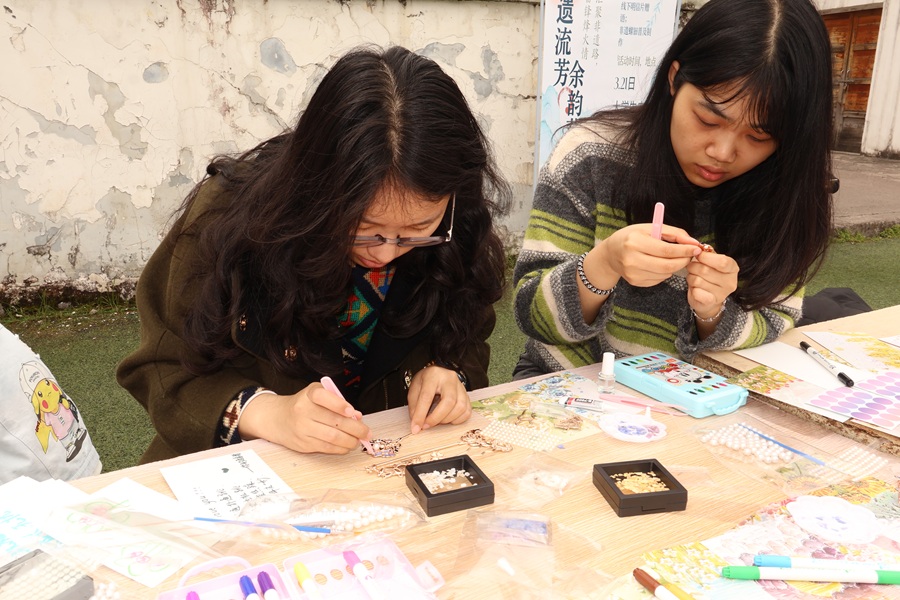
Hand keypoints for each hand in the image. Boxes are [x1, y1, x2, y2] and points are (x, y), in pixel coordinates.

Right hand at [237, 382, 369, 453]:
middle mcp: (303, 410)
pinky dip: (341, 448)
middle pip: (334, 421)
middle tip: (367, 432)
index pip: (323, 396)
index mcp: (309, 394)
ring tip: (359, 440)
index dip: (339, 404)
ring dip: (350, 441)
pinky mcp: (303, 444)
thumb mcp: (318, 394)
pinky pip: (326, 448)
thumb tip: (357, 416)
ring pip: (332, 437)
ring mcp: (302, 428)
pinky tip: (347, 445)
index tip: (352, 411)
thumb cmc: (304, 404)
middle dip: (355, 428)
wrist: (278, 418)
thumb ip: (337, 402)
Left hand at [406, 365, 470, 433]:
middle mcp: (450, 378)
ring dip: (447, 419)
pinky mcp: (467, 395)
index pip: (427, 396)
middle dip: (437, 418)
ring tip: (437, 420)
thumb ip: (414, 406)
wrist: (438, 374)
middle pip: (449, 401)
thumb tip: (417, 424)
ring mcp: (461, 387)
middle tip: (427, 425)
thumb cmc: (425, 382)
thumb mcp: (414, 390)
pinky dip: (457, 420)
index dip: (420, 414)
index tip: (416, 428)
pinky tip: (448, 419)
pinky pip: (467, 411)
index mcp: (433, 375)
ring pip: (460, 407)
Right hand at [595, 224, 701, 287]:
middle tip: (690, 256)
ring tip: (670, 257)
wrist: (611, 253)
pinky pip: (658, 279)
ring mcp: (632, 273)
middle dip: (683, 261)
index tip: (696, 248)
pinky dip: (664, 272)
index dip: (684, 251)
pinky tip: (657, 264)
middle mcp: (632, 259)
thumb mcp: (650, 228)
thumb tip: (693, 243)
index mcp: (635, 242)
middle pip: (667, 266)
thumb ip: (673, 233)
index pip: (666, 250)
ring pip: (665, 274)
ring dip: (674, 266)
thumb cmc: (632, 237)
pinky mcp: (634, 282)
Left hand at [685, 250, 738, 317]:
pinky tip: (695, 288)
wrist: (708, 300)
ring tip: (694, 278)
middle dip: (693, 267)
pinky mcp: (711, 302)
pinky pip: (696, 292)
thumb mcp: (711, 263)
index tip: (697, 255)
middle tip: (691, 267)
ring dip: (691, 278)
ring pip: (697, 280)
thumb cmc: (709, 277)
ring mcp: (722, 293)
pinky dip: (692, 289)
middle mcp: (730, 282)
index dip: (706, 257)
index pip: (722, 261)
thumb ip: (708, 253)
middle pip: (705, 270)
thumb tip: (700, 247)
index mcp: (733, 268)